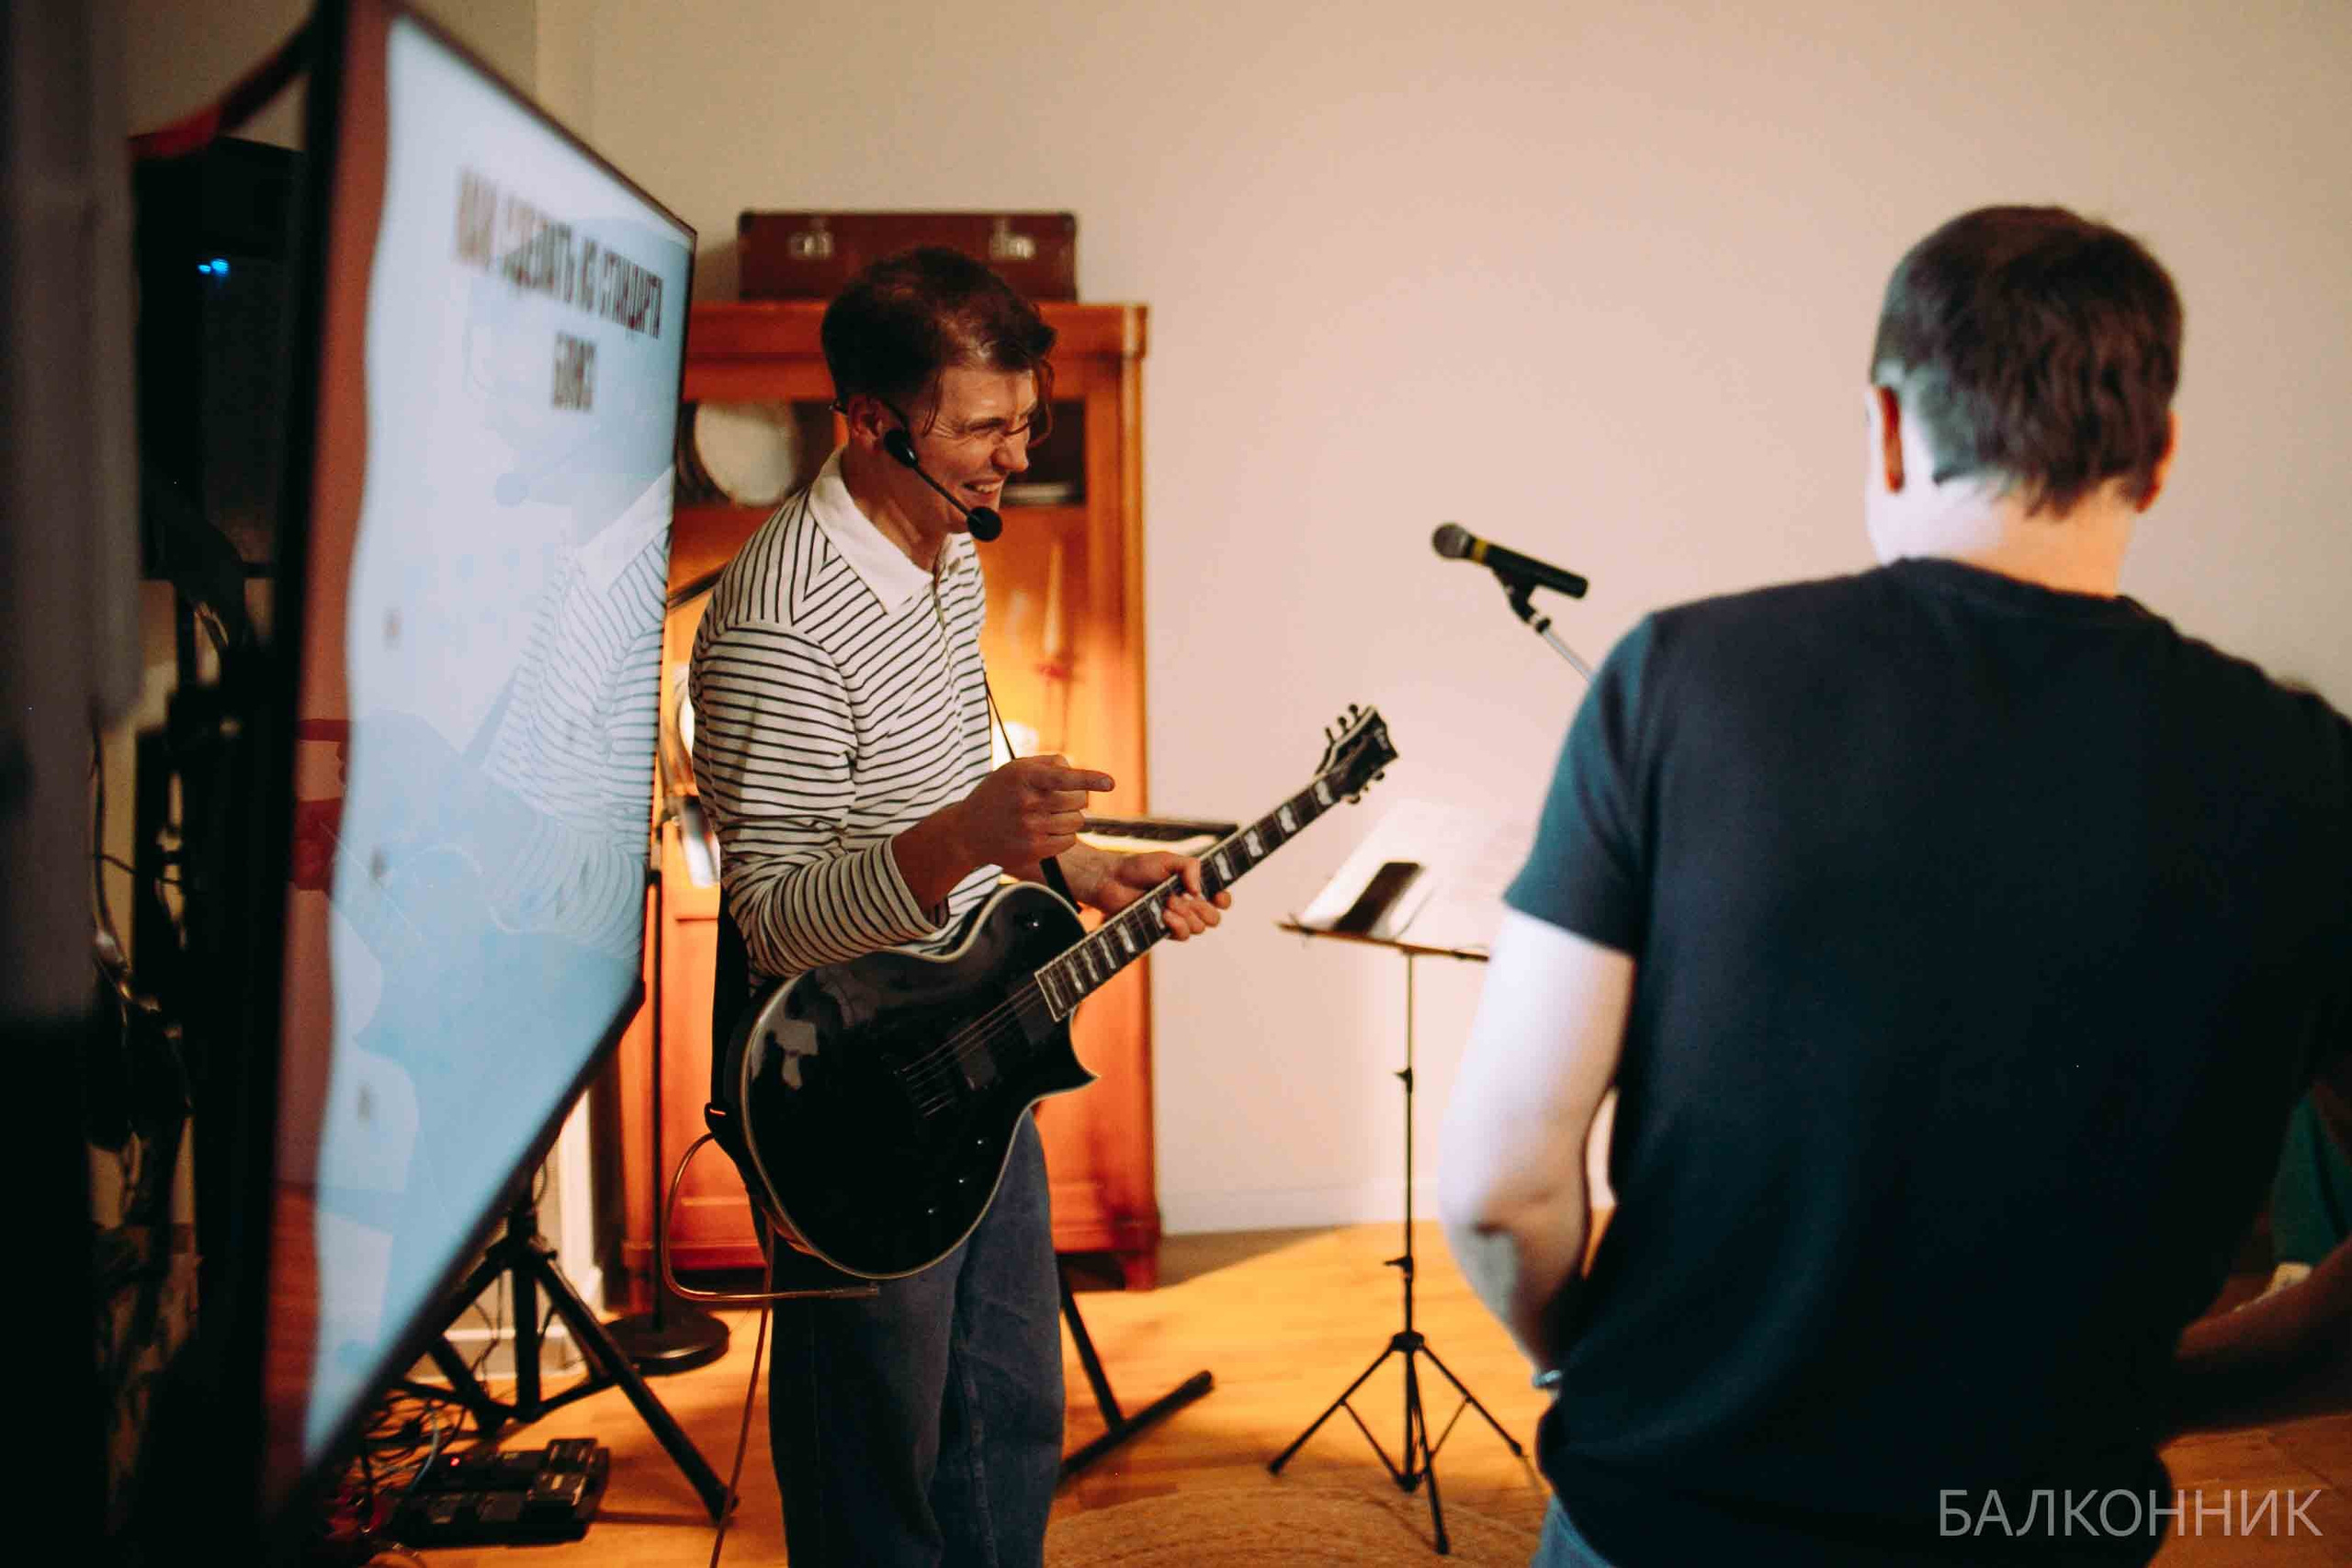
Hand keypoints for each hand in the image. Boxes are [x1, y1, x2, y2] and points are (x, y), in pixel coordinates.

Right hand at [954, 754, 1113, 871]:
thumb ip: (1047, 764)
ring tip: (1048, 816)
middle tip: (1058, 800)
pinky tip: (1045, 831)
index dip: (1090, 779)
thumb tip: (1076, 771)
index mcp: (1024, 777)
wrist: (968, 831)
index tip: (1110, 783)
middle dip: (1076, 799)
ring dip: (1070, 818)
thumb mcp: (1014, 769)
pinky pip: (1069, 840)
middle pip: (1078, 800)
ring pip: (1077, 821)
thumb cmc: (998, 794)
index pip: (1063, 777)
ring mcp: (1030, 828)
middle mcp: (1027, 802)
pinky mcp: (1034, 849)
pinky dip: (1064, 835)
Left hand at [1094, 851, 1230, 940]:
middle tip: (1184, 896)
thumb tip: (1199, 890)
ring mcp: (1177, 920)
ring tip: (1167, 901)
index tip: (1217, 895)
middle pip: (1213, 918)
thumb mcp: (1167, 859)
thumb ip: (1190, 867)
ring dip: (1186, 914)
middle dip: (1204, 909)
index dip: (1223, 900)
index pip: (1220, 899)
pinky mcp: (1163, 931)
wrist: (1112, 881)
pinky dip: (1177, 925)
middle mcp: (1188, 905)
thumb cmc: (1138, 868)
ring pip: (1199, 928)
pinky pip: (1182, 935)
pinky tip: (1164, 914)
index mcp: (1193, 886)